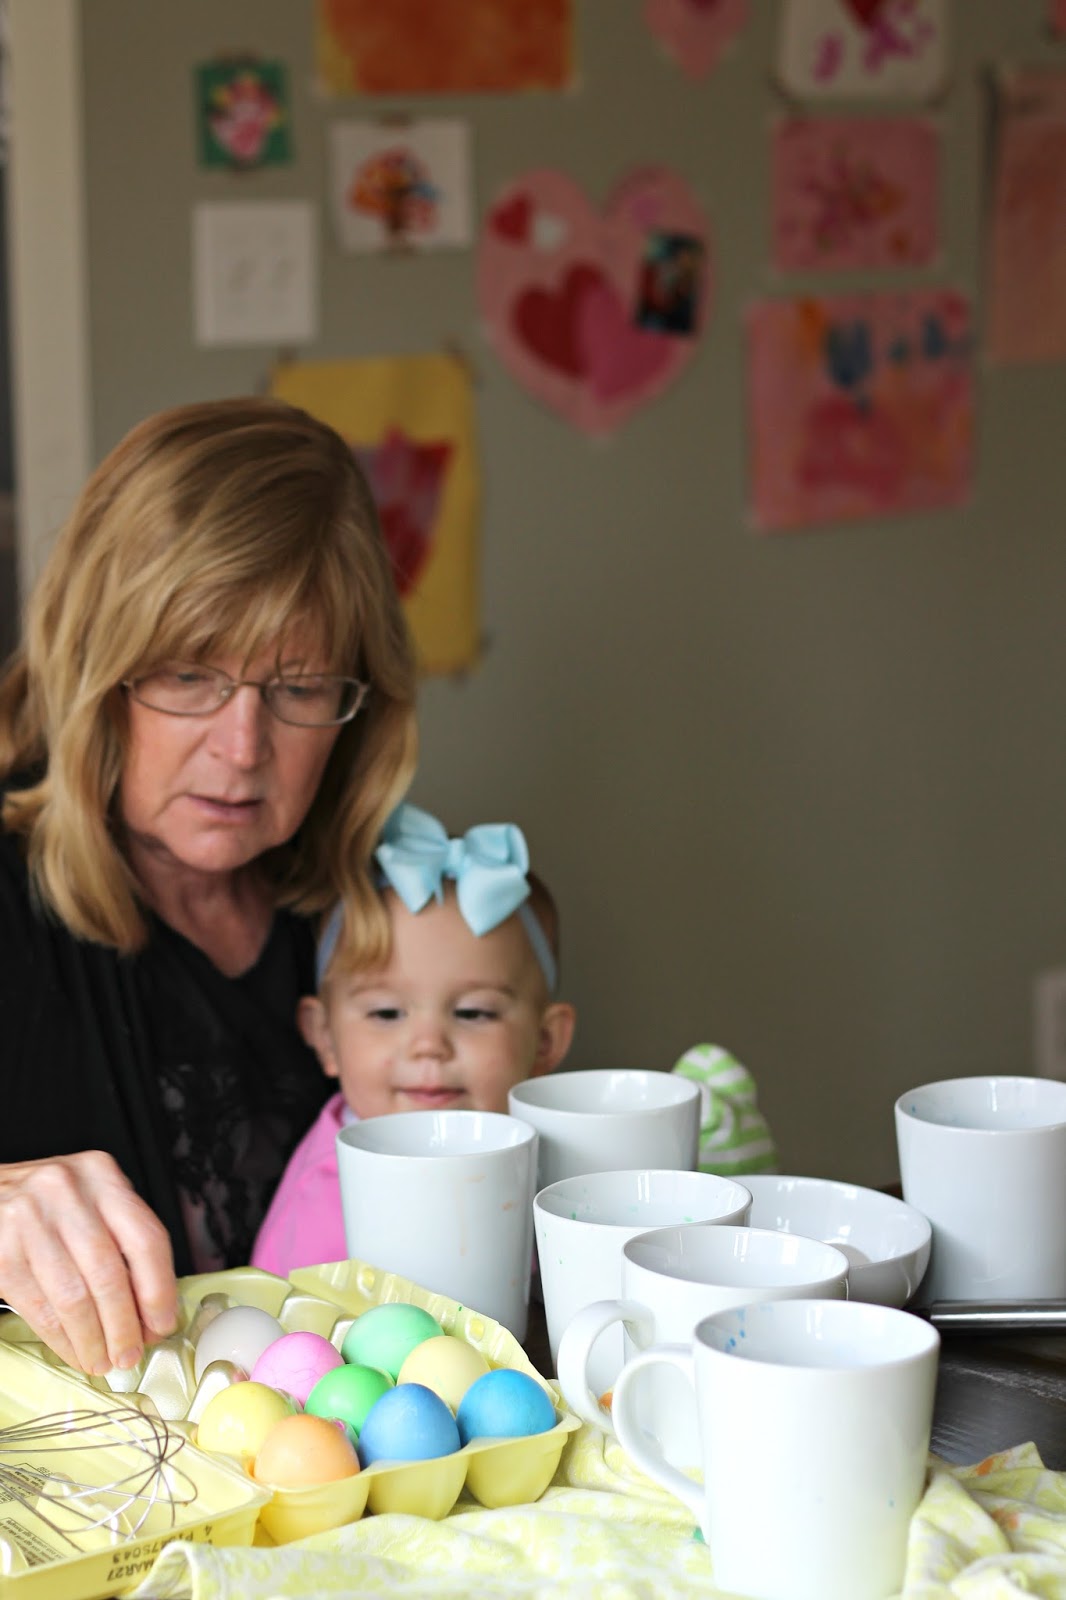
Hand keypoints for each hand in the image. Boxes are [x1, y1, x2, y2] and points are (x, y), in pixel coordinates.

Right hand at [0, 1151, 177, 1373]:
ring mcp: (30, 1221)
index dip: (159, 1290)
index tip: (162, 1324)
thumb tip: (151, 1311)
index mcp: (101, 1175)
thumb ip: (122, 1240)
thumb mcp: (90, 1201)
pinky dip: (61, 1339)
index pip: (145, 1238)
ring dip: (93, 1340)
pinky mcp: (2, 1253)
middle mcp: (67, 1191)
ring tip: (103, 1361)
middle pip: (109, 1273)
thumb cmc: (49, 1203)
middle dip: (124, 1325)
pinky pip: (40, 1308)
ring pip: (74, 1296)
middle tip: (131, 1354)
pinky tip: (75, 1351)